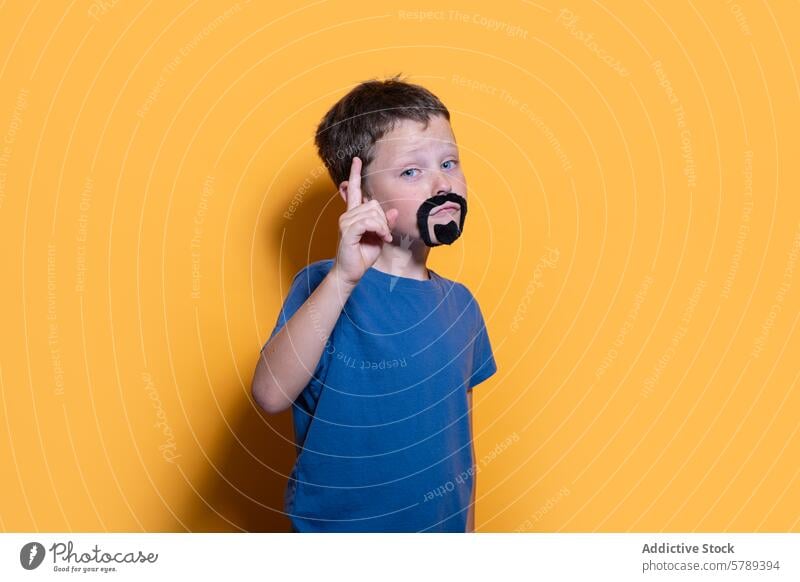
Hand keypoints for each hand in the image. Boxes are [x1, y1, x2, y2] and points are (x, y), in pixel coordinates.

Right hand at [333, 157, 398, 286]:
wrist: (351, 273)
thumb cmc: (363, 255)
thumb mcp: (379, 237)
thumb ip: (385, 223)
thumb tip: (394, 210)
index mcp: (353, 214)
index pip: (353, 190)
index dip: (355, 174)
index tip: (357, 160)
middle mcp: (348, 215)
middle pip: (373, 203)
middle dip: (384, 219)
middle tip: (385, 234)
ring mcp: (346, 222)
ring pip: (373, 212)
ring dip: (383, 226)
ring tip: (383, 238)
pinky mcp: (348, 230)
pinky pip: (369, 222)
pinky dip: (379, 229)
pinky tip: (382, 238)